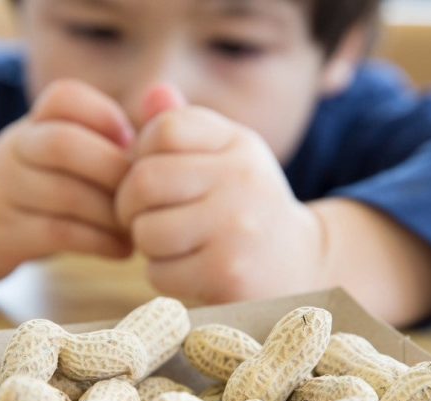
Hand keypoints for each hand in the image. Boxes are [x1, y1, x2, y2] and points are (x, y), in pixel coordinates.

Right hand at [0, 80, 134, 289]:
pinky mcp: (0, 234)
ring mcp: (1, 192)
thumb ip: (101, 144)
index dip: (104, 116)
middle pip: (62, 143)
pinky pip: (56, 232)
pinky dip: (98, 242)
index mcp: (31, 125)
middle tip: (145, 196)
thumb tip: (165, 131)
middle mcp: (13, 151)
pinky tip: (121, 250)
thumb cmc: (29, 195)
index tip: (131, 145)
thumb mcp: (53, 159)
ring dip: (112, 214)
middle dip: (114, 170)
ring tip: (138, 228)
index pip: (63, 97)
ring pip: (63, 194)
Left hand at [116, 86, 330, 302]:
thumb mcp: (226, 158)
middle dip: (130, 205)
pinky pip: (159, 272)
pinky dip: (163, 276)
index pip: (165, 129)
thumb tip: (153, 93)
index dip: (141, 155)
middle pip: (144, 180)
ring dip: (147, 244)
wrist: (300, 266)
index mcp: (239, 143)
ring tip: (172, 244)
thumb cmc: (246, 208)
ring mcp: (237, 227)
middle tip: (143, 217)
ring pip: (146, 230)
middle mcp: (242, 178)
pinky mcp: (228, 273)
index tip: (154, 177)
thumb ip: (186, 128)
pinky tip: (189, 271)